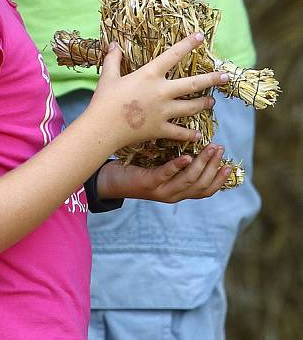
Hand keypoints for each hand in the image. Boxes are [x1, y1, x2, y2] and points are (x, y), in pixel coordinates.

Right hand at [87, 33, 228, 153]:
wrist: (102, 127)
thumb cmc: (104, 100)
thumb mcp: (108, 76)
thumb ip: (113, 59)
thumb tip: (113, 44)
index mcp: (149, 74)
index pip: (173, 55)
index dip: (188, 44)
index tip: (201, 37)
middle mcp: (161, 91)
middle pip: (193, 84)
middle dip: (212, 79)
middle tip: (226, 77)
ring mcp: (163, 111)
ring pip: (191, 107)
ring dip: (204, 104)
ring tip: (212, 102)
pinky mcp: (161, 128)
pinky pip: (180, 132)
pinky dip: (189, 134)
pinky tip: (198, 135)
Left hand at [97, 144, 229, 202]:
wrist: (110, 181)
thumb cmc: (137, 169)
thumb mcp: (161, 167)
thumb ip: (178, 162)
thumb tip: (196, 143)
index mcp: (179, 193)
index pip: (206, 191)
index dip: (220, 180)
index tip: (230, 164)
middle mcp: (173, 195)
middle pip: (201, 184)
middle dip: (213, 166)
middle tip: (220, 148)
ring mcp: (161, 191)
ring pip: (188, 180)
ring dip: (202, 164)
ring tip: (210, 148)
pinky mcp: (148, 183)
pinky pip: (167, 175)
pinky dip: (178, 166)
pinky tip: (187, 156)